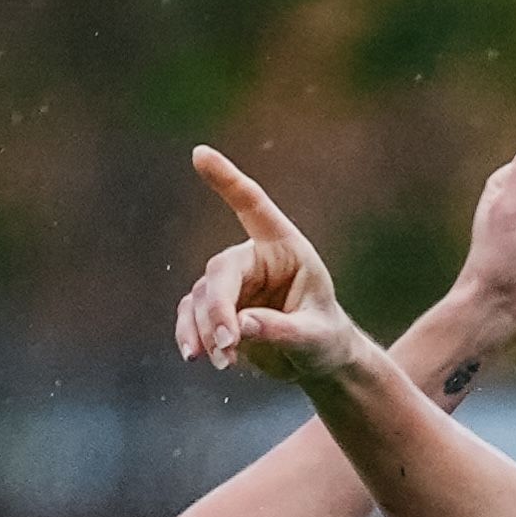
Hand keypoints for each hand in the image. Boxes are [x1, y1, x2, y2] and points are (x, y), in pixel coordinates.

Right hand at [176, 148, 374, 386]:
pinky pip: (191, 315)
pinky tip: (197, 356)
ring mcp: (232, 284)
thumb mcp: (315, 337)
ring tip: (221, 363)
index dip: (227, 180)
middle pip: (220, 272)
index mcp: (285, 248)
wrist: (317, 360)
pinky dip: (190, 335)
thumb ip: (281, 330)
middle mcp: (254, 258)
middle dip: (218, 310)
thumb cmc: (325, 339)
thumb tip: (239, 327)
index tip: (199, 153)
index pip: (252, 206)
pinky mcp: (216, 308)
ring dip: (205, 330)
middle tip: (227, 346)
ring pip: (201, 297)